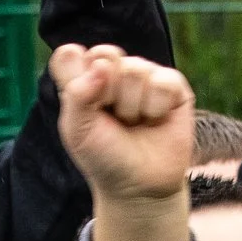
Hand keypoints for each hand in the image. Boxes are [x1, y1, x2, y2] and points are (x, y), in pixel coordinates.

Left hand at [53, 43, 194, 240]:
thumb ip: (76, 94)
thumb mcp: (77, 131)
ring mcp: (144, 74)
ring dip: (131, 106)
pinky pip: (162, 81)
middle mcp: (113, 70)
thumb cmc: (104, 157)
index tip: (83, 106)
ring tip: (133, 123)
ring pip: (135, 69)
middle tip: (111, 117)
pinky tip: (155, 121)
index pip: (69, 54)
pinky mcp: (173, 84)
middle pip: (104, 55)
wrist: (139, 186)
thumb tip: (102, 66)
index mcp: (83, 78)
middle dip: (106, 92)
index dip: (75, 78)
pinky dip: (156, 108)